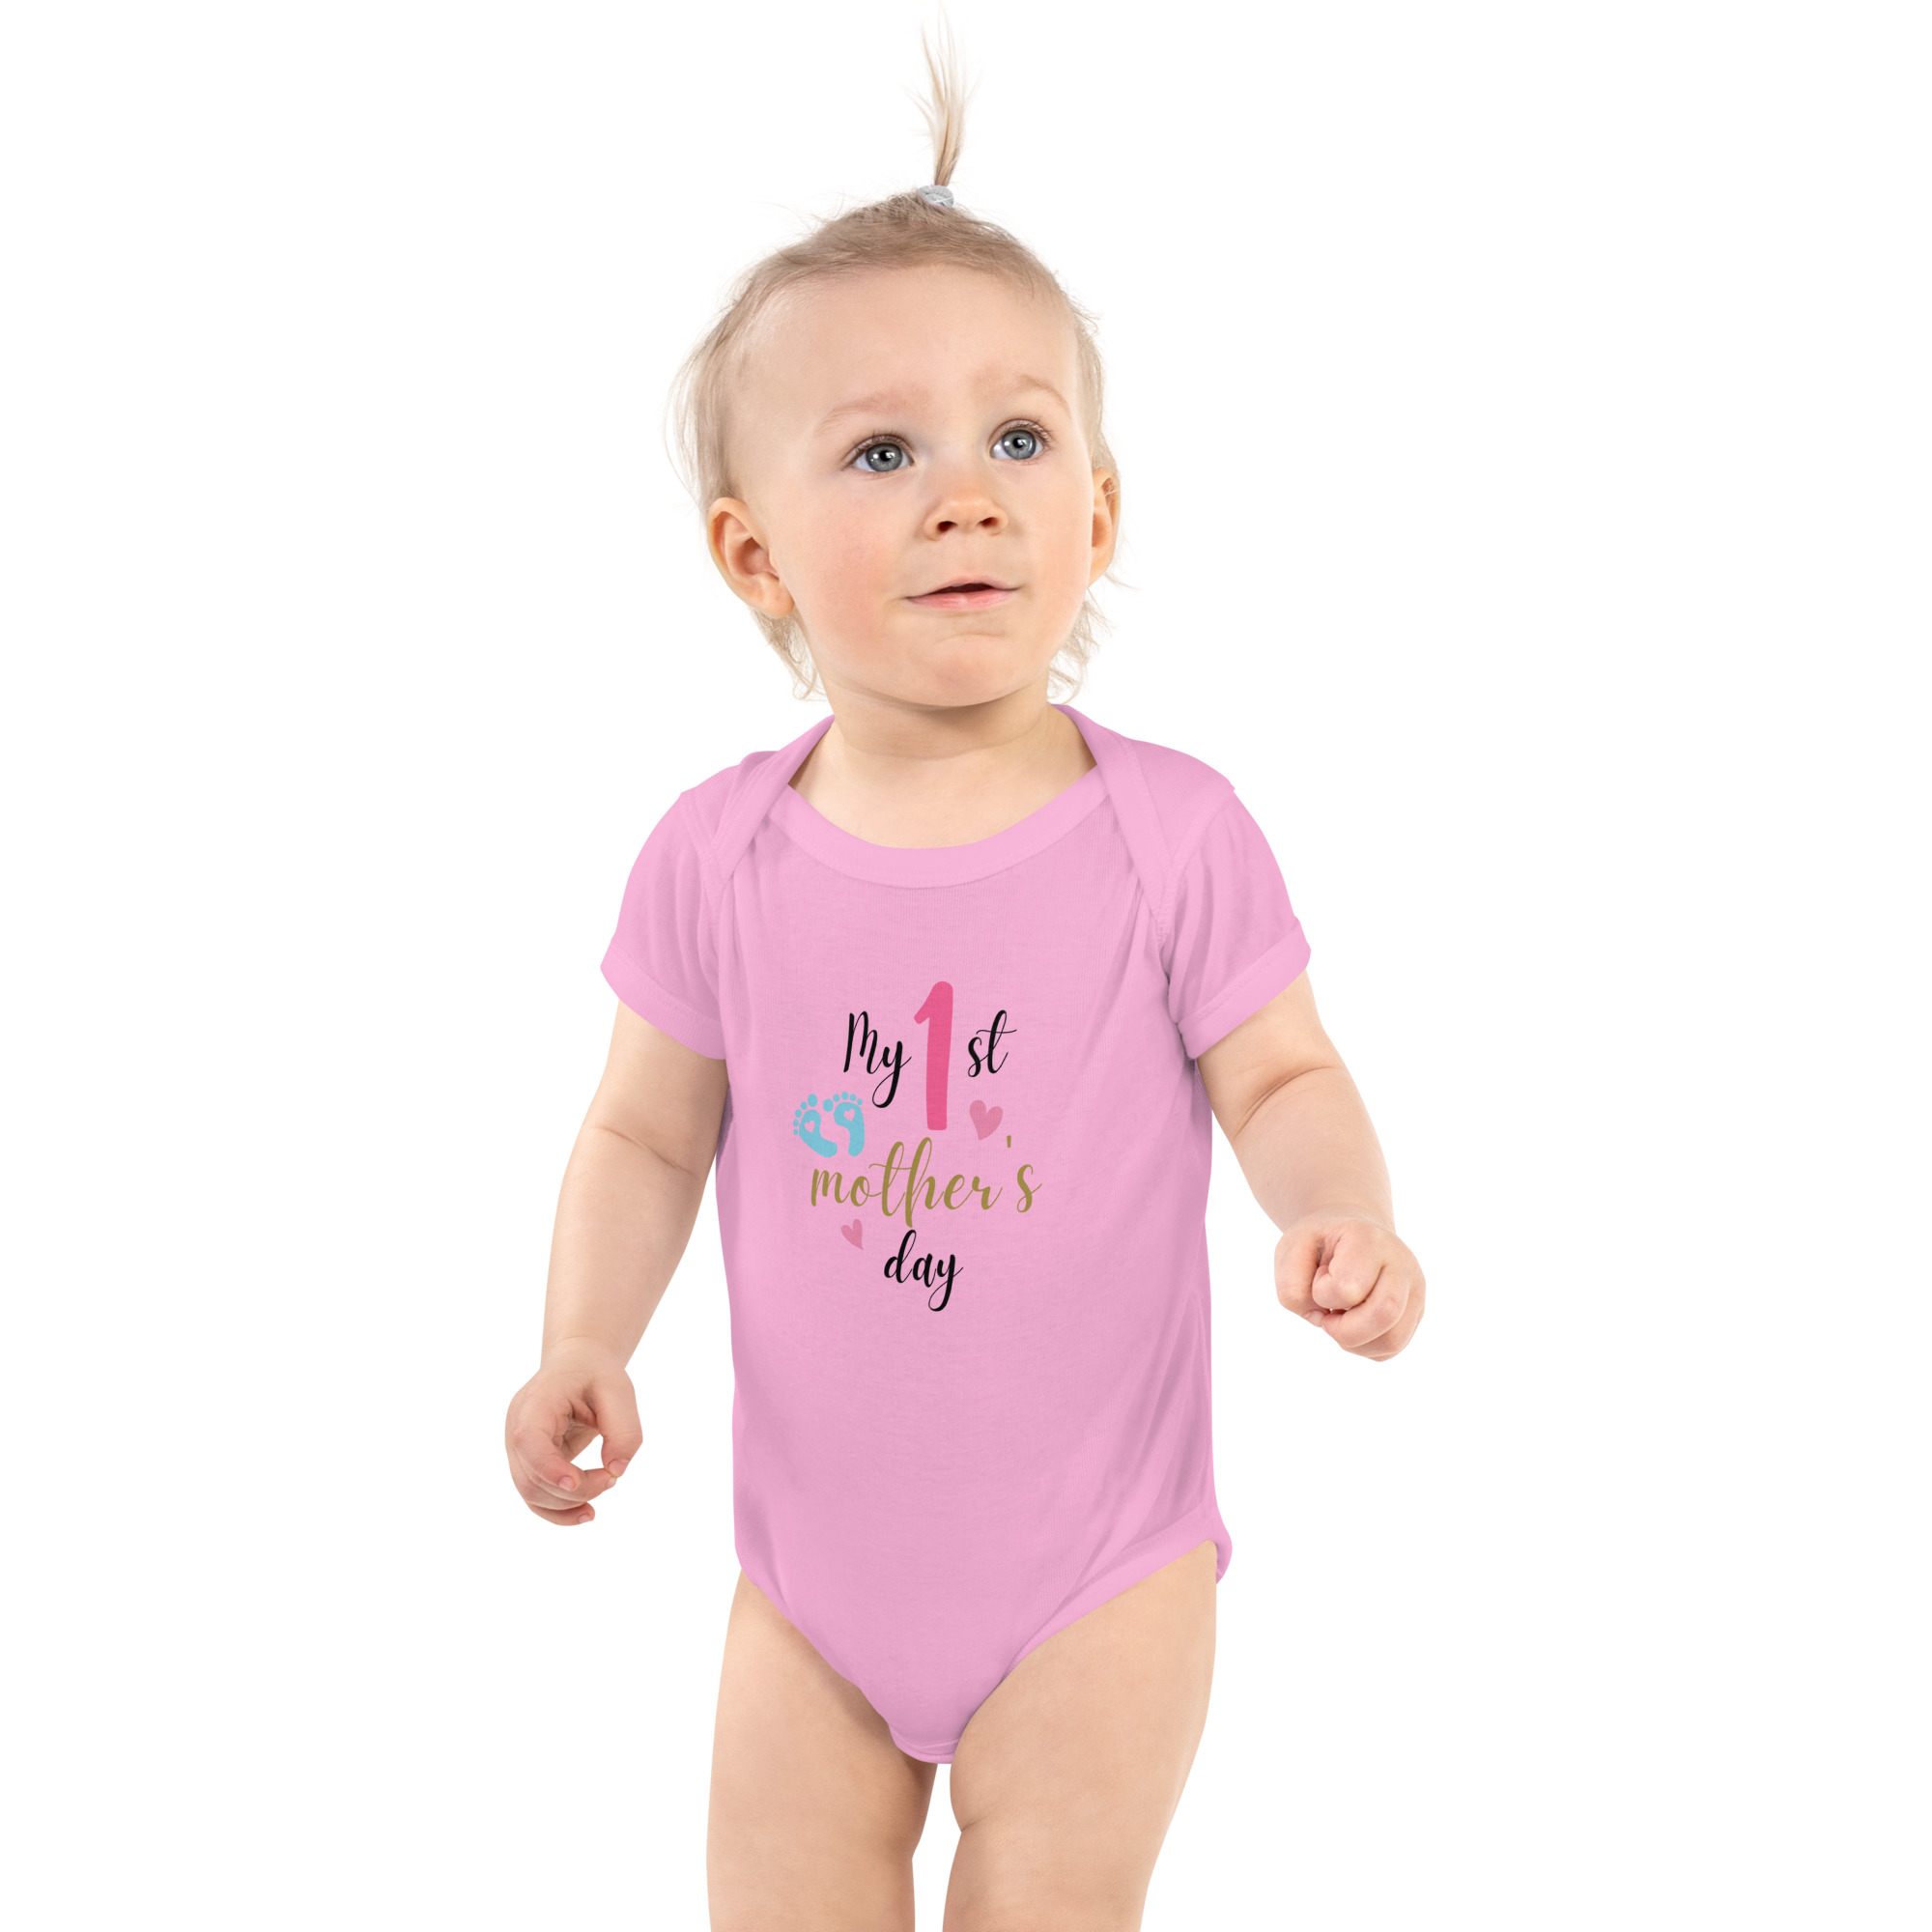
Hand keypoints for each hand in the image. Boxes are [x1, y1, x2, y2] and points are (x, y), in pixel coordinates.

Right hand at [504, 1342, 643, 1525]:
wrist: (576, 1364)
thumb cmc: (596, 1374)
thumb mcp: (619, 1391)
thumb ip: (624, 1430)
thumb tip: (616, 1471)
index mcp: (535, 1403)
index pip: (529, 1441)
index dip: (549, 1468)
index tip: (576, 1483)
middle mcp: (517, 1428)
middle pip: (531, 1477)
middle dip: (574, 1490)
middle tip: (612, 1478)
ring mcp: (517, 1448)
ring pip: (530, 1493)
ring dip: (567, 1504)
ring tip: (605, 1487)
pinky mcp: (527, 1462)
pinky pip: (534, 1495)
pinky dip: (557, 1510)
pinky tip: (584, 1513)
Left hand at [1276, 1214, 1424, 1359]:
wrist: (1349, 1234)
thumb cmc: (1319, 1245)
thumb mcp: (1290, 1251)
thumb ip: (1291, 1288)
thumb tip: (1320, 1320)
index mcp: (1368, 1240)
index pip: (1347, 1287)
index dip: (1321, 1294)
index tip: (1319, 1278)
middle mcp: (1401, 1263)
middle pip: (1384, 1314)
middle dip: (1344, 1331)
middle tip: (1328, 1315)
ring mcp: (1414, 1289)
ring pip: (1392, 1340)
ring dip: (1354, 1343)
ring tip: (1340, 1319)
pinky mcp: (1416, 1312)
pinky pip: (1393, 1348)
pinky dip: (1365, 1347)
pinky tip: (1353, 1324)